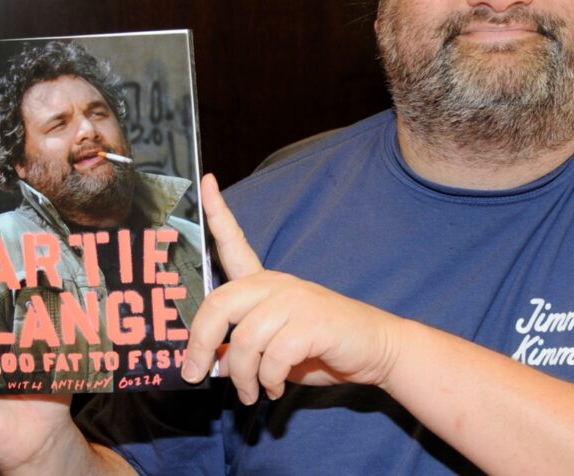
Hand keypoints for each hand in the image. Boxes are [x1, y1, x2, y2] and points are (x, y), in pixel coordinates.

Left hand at [182, 174, 403, 403]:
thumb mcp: (274, 349)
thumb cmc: (322, 348)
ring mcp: (297, 301)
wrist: (376, 349)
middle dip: (200, 343)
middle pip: (220, 303)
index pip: (235, 243)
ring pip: (245, 339)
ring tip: (250, 392)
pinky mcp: (313, 323)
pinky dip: (268, 381)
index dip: (218, 213)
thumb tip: (211, 364)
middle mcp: (278, 285)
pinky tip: (275, 388)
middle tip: (197, 372)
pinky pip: (272, 356)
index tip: (206, 181)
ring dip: (241, 376)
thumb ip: (243, 350)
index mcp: (267, 284)